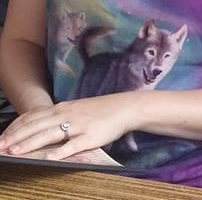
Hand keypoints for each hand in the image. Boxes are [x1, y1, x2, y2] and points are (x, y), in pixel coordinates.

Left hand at [0, 93, 133, 159]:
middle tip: (0, 146)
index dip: (16, 127)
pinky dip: (60, 152)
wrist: (126, 107)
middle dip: (16, 136)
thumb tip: (39, 127)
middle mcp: (68, 114)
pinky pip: (74, 145)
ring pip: (51, 134)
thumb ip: (59, 117)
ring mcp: (79, 125)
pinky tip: (49, 158)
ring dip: (31, 143)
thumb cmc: (101, 110)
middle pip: (37, 125)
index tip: (1, 137)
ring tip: (15, 151)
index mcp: (63, 108)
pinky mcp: (91, 136)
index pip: (33, 117)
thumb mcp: (77, 109)